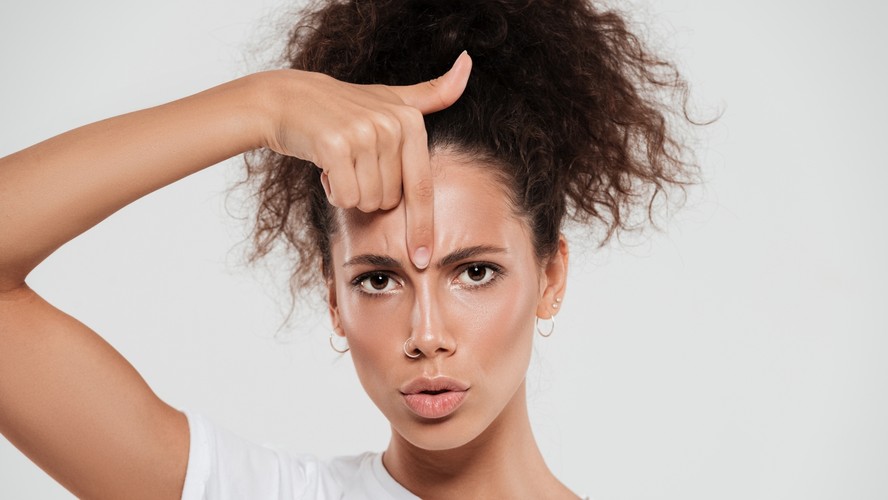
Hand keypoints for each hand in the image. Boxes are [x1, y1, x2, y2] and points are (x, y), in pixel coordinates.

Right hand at [263, 51, 472, 268]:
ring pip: (368, 201)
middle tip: (353, 166)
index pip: (421, 187)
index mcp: (410, 120)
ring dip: (350, 192)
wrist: (287, 100)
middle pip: (390, 200)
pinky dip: (334, 192)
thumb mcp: (390, 97)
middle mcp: (391, 125)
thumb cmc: (343, 107)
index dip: (423, 227)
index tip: (422, 257)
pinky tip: (325, 168)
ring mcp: (364, 134)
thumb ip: (432, 92)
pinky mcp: (335, 145)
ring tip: (339, 164)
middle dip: (370, 193)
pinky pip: (346, 197)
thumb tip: (468, 61)